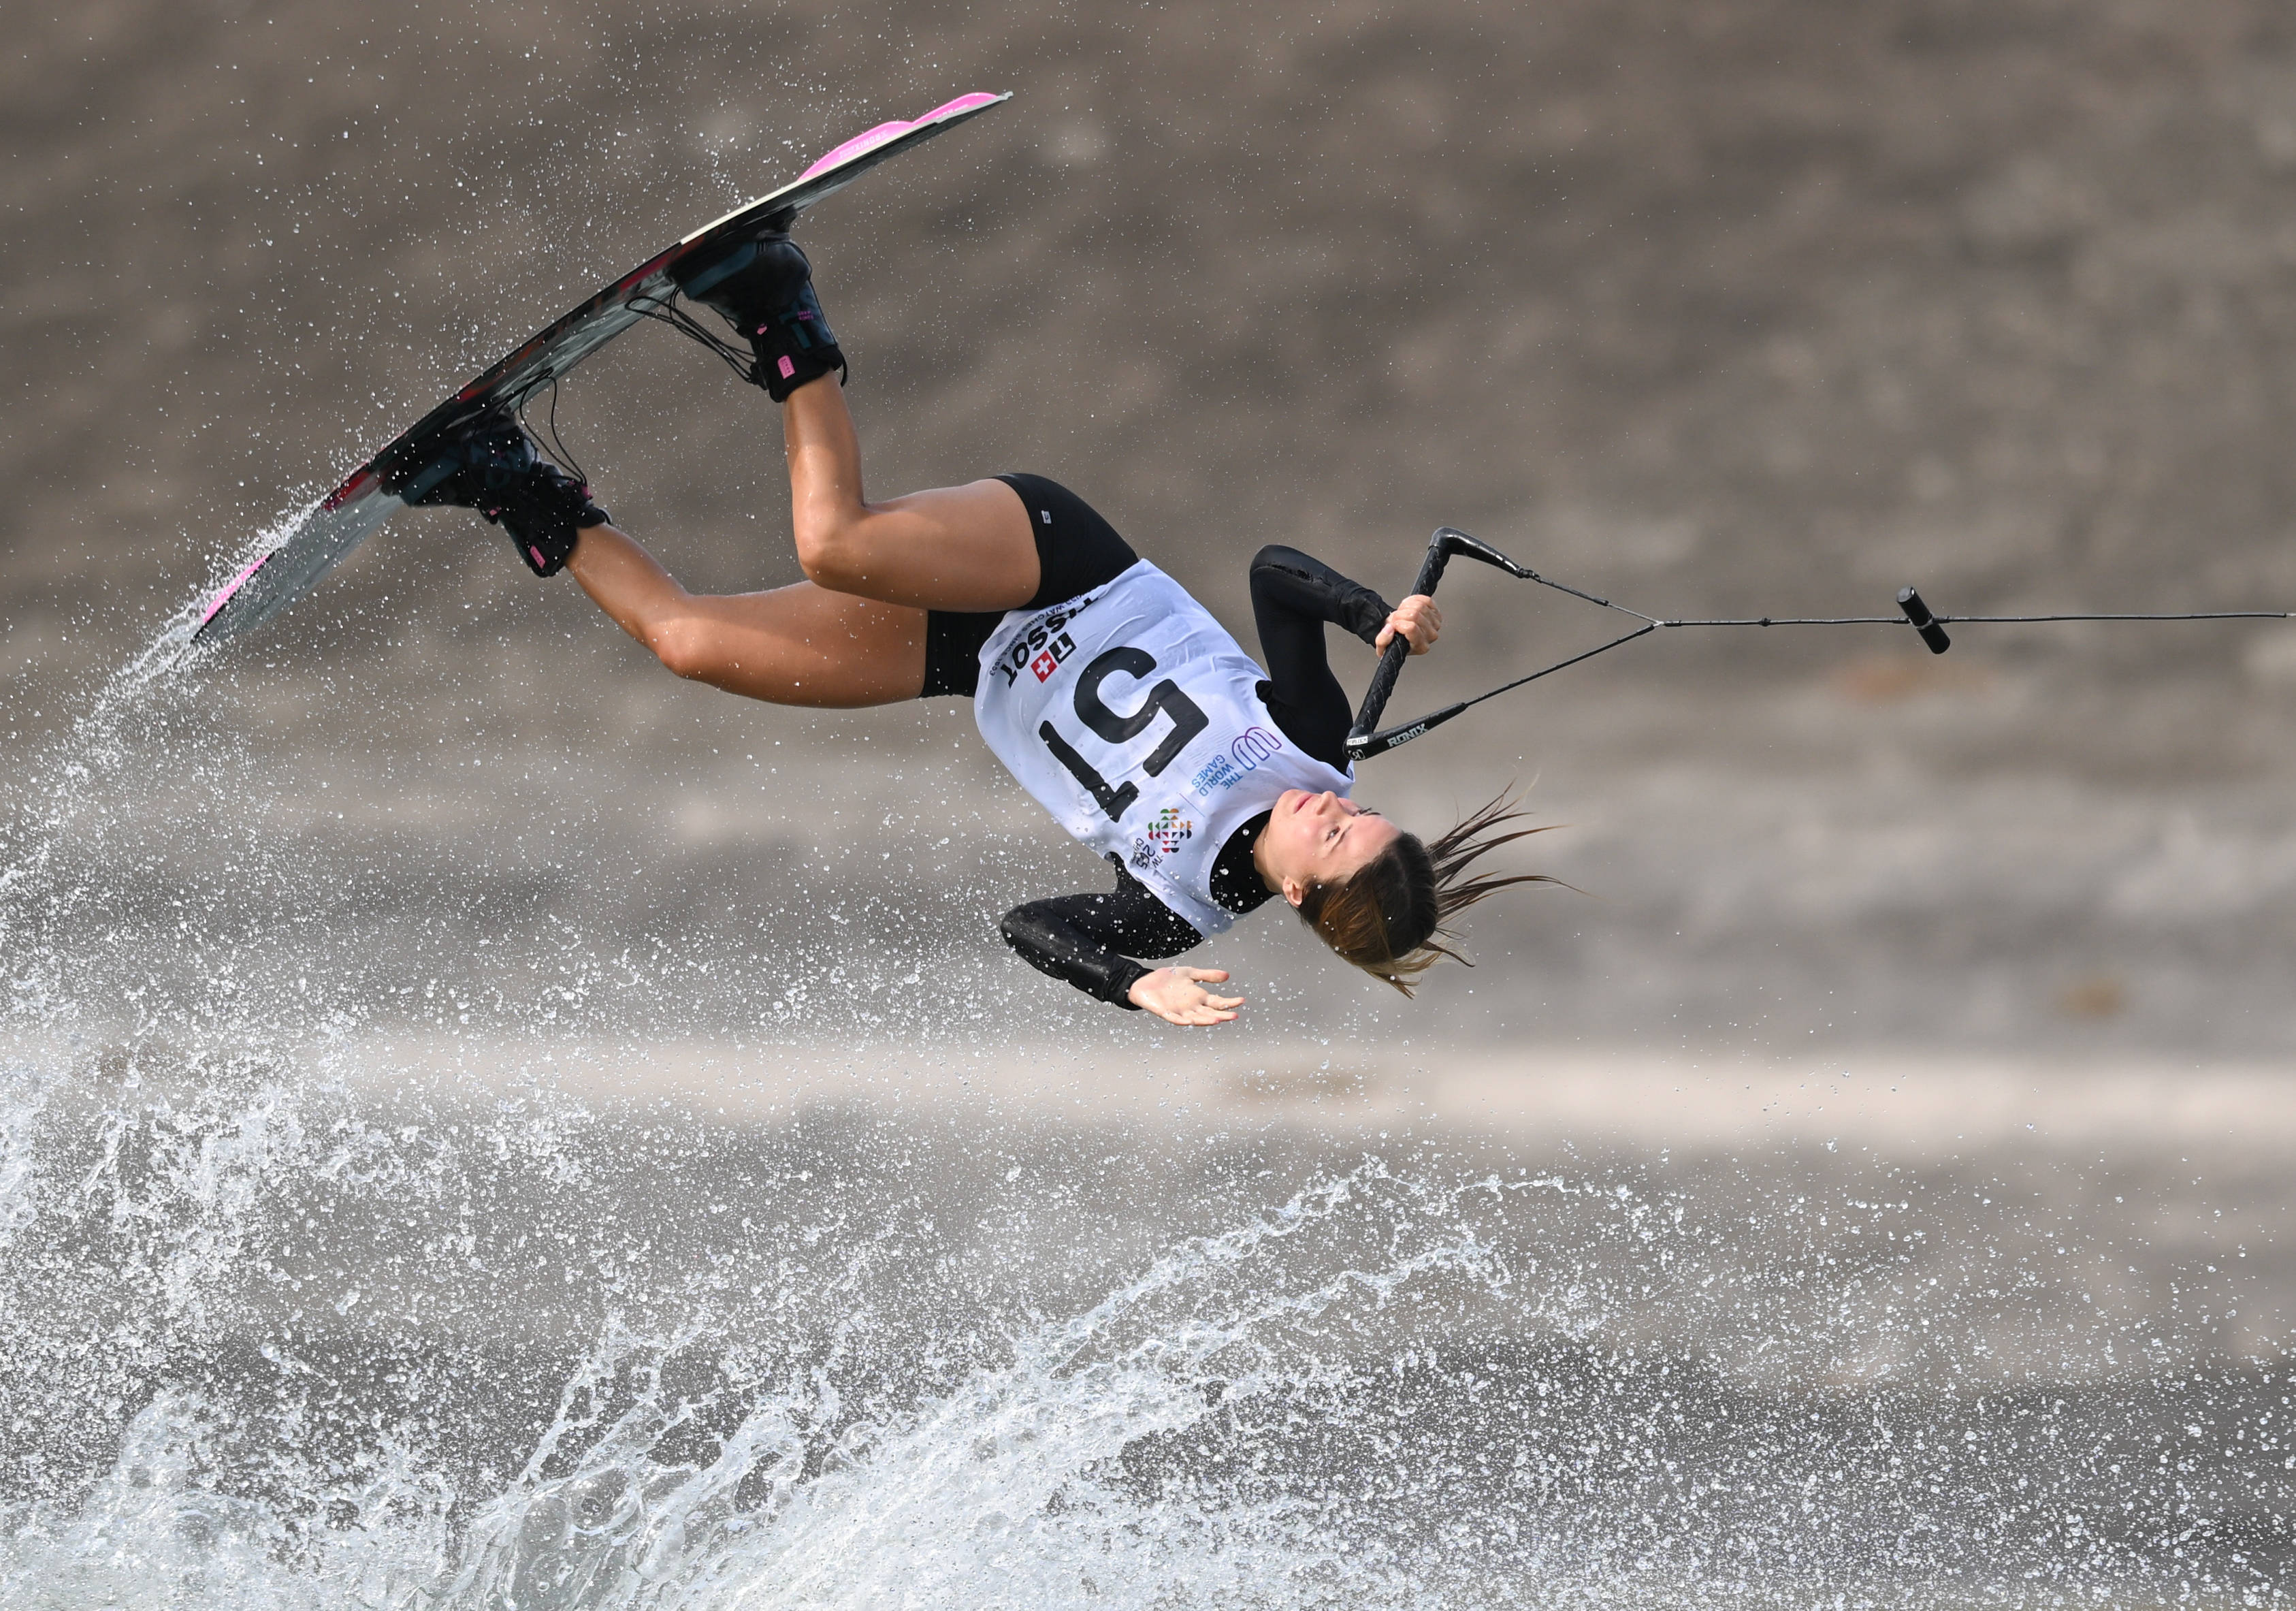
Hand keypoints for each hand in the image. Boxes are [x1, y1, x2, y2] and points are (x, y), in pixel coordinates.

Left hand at [1127, 967, 1243, 1025]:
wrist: (1144, 981)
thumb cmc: (1167, 979)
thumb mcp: (1190, 973)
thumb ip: (1207, 975)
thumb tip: (1227, 976)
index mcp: (1198, 997)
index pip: (1217, 1002)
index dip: (1229, 1002)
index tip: (1242, 1001)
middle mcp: (1191, 1006)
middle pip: (1209, 1013)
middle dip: (1222, 1014)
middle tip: (1234, 1015)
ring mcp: (1179, 1010)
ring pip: (1196, 1018)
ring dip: (1206, 1020)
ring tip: (1218, 1020)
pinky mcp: (1165, 1012)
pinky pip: (1175, 1019)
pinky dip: (1182, 1021)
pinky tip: (1190, 1021)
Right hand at [1375, 594, 1441, 654]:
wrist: (1401, 634)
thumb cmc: (1395, 640)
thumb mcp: (1382, 647)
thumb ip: (1382, 640)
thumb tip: (1390, 628)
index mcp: (1420, 646)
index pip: (1411, 628)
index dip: (1398, 623)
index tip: (1393, 625)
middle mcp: (1430, 636)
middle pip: (1415, 615)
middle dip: (1400, 614)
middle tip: (1396, 619)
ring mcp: (1435, 623)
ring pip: (1420, 606)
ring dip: (1405, 607)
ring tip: (1402, 614)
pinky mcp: (1436, 612)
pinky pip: (1426, 600)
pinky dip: (1413, 600)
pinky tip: (1409, 607)